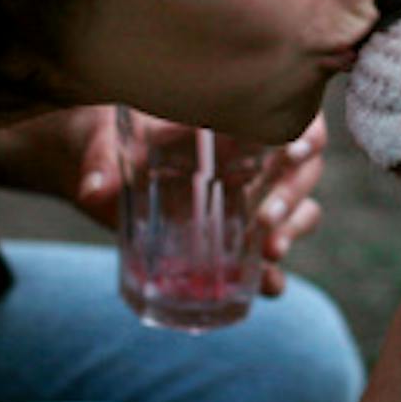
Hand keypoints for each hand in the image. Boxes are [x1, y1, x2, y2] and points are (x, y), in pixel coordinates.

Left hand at [0, 108, 329, 297]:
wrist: (95, 175)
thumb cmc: (106, 143)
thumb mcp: (100, 146)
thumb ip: (100, 164)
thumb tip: (94, 190)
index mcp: (230, 122)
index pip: (291, 116)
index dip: (306, 132)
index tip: (293, 151)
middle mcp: (251, 159)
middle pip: (305, 167)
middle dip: (293, 193)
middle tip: (264, 219)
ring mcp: (248, 201)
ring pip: (301, 208)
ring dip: (293, 227)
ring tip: (271, 251)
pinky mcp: (235, 240)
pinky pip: (270, 257)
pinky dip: (274, 273)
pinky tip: (268, 285)